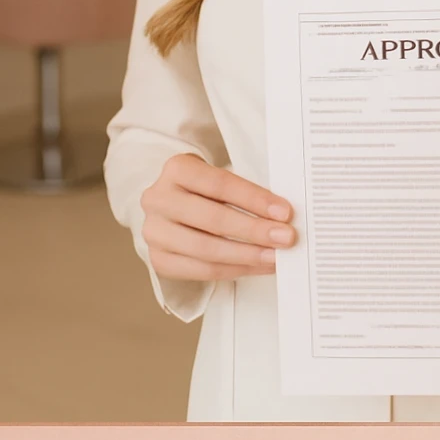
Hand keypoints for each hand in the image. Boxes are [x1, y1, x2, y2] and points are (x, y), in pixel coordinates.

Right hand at [141, 153, 295, 283]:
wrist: (170, 205)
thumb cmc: (202, 190)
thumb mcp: (216, 177)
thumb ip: (243, 192)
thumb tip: (281, 215)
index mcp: (177, 169)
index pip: (220, 184)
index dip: (254, 199)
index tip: (284, 212)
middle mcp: (159, 199)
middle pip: (213, 219)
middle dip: (255, 230)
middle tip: (285, 238)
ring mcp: (154, 231)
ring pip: (206, 249)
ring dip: (246, 255)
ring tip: (274, 257)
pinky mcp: (158, 258)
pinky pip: (201, 271)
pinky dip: (233, 270)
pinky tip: (255, 266)